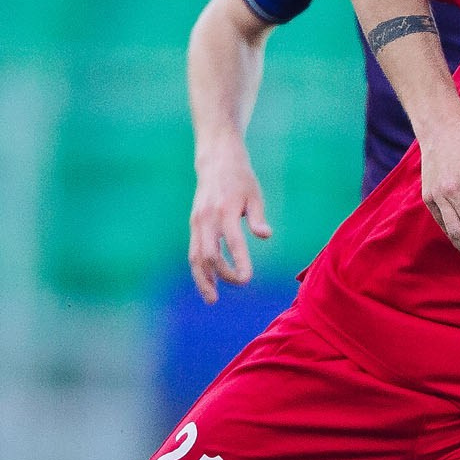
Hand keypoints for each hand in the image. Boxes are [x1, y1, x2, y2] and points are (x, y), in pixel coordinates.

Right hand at [188, 143, 272, 302]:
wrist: (216, 160)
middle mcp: (207, 218)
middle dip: (223, 274)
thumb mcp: (255, 194)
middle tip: (239, 284)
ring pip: (196, 256)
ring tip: (212, 299)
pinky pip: (194, 251)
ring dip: (203, 279)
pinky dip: (199, 269)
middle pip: (210, 254)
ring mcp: (197, 222)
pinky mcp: (194, 224)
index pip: (233, 242)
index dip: (239, 262)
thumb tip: (266, 236)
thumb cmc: (241, 179)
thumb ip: (258, 217)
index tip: (247, 279)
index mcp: (225, 211)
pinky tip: (208, 283)